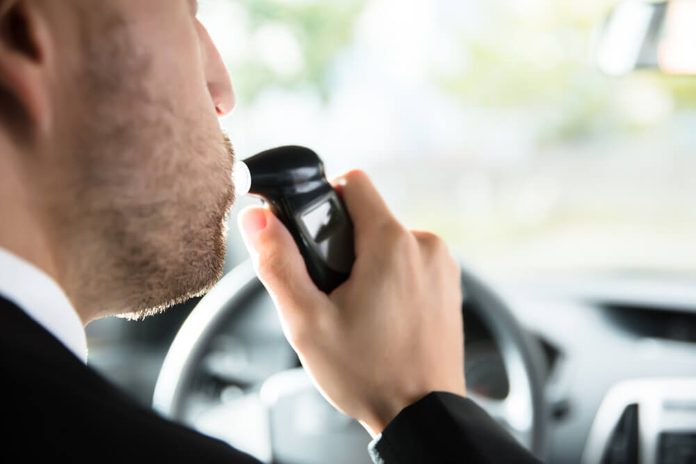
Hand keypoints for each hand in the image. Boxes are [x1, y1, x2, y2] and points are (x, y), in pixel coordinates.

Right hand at [238, 170, 464, 435]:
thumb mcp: (307, 322)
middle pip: (369, 214)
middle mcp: (426, 244)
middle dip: (342, 241)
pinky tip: (381, 316)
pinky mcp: (450, 284)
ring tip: (356, 309)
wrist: (422, 416)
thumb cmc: (368, 374)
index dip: (323, 200)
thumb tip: (256, 218)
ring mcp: (443, 265)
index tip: (312, 237)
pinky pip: (411, 260)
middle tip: (330, 289)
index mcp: (392, 242)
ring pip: (389, 238)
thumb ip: (278, 263)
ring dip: (367, 261)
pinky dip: (391, 276)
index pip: (352, 182)